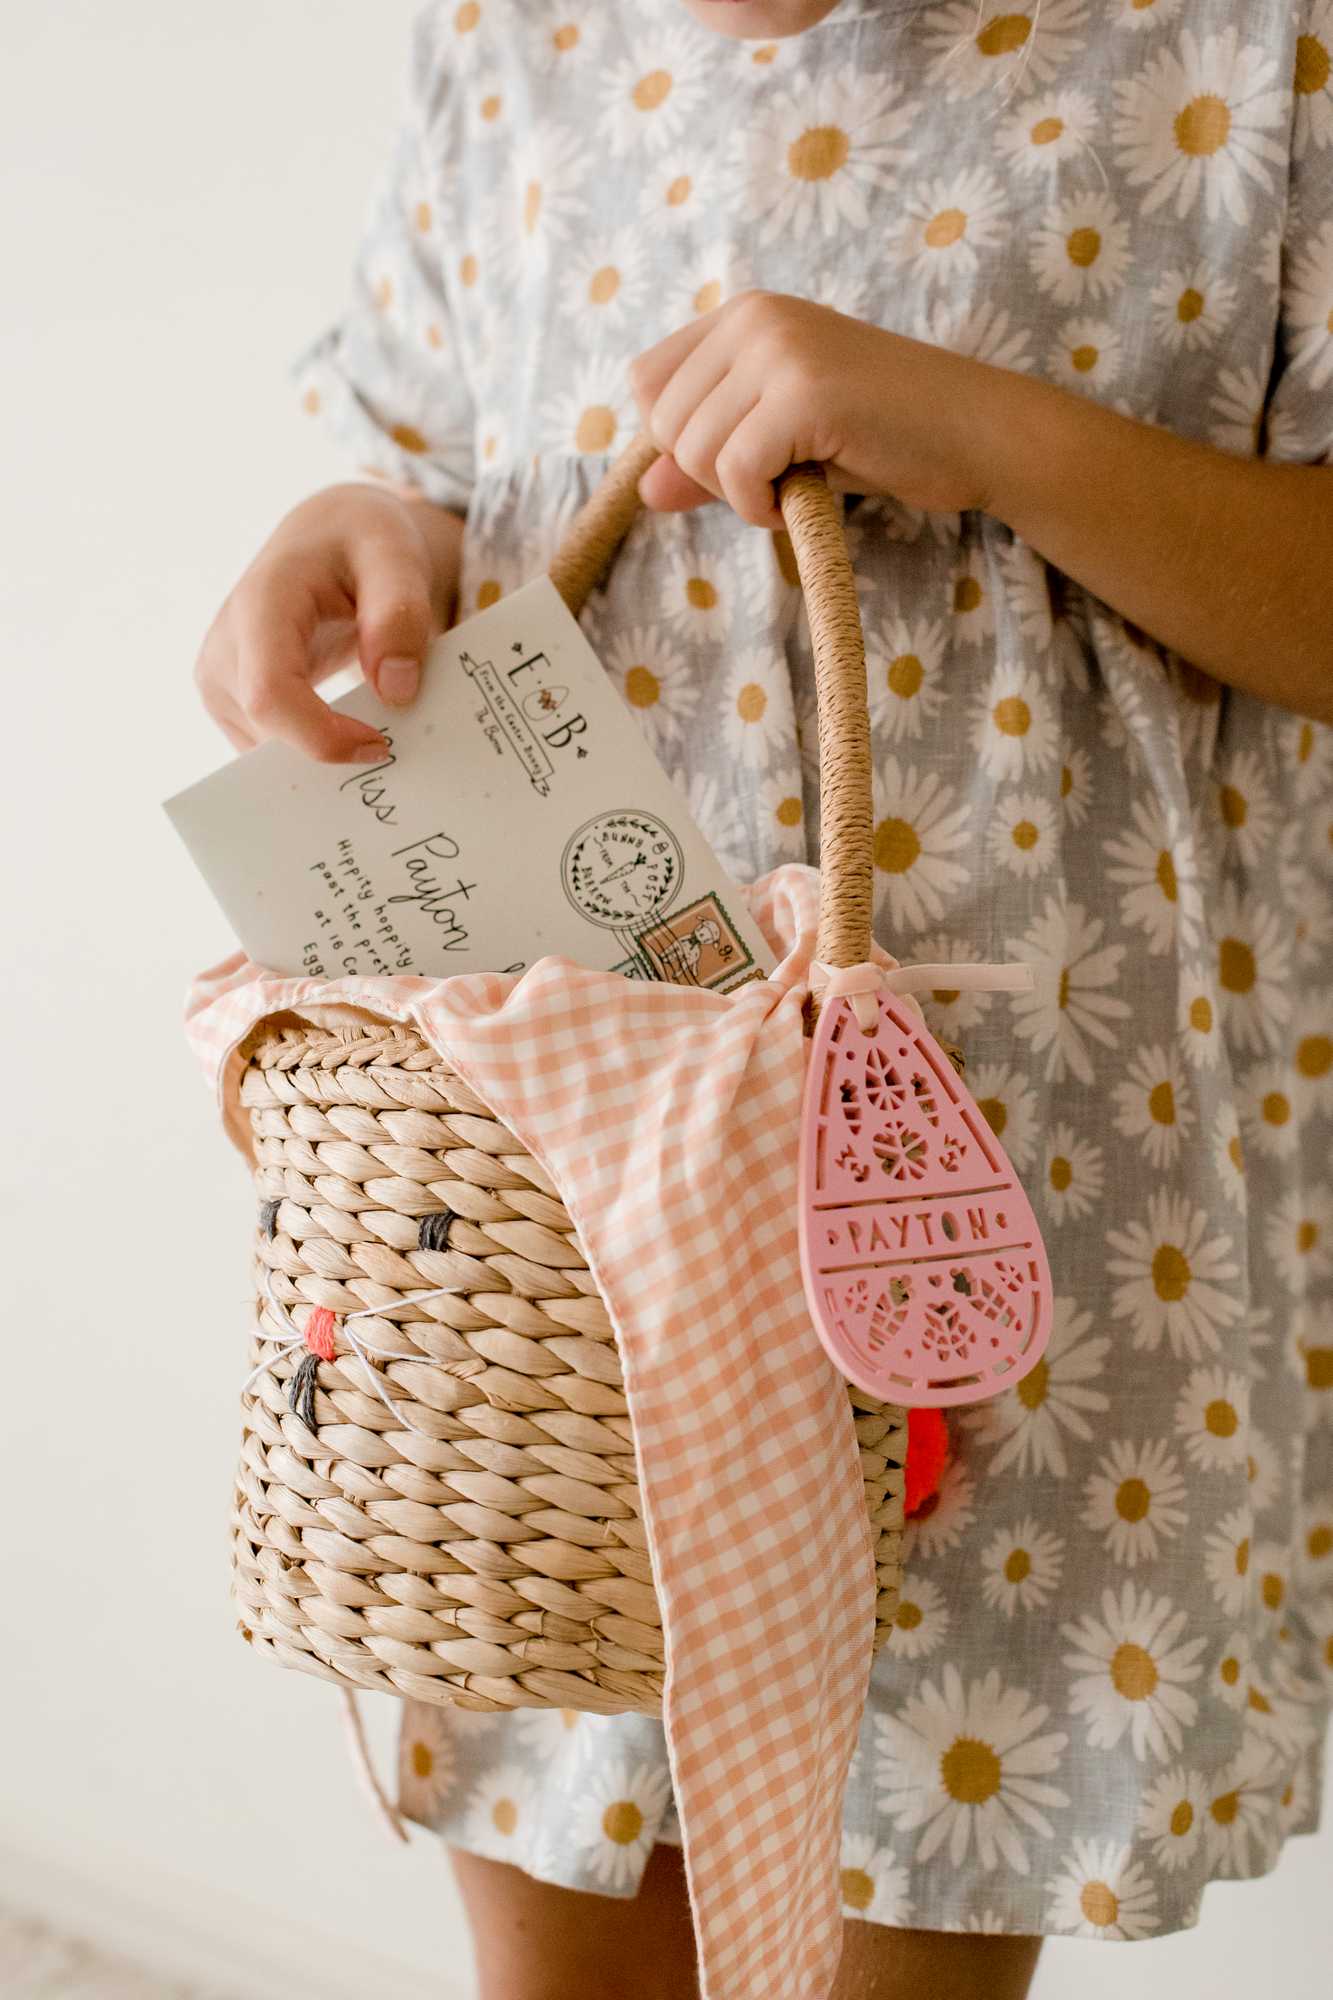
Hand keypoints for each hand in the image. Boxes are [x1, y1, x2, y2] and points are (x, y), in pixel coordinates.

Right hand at [194, 482, 462, 761]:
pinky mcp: (230, 701)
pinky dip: (311, 753)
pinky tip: (348, 734)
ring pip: (266, 752)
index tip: (380, 746)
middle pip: (268, 733)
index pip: (271, 695)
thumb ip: (400, 616)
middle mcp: (224, 647)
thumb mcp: (395, 556)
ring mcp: (219, 679)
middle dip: (330, 753)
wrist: (329, 536)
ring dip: (321, 757)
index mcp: (260, 605)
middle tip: (392, 748)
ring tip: (372, 731)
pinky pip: (267, 749)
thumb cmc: (361, 540)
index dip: (322, 738)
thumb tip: (396, 692)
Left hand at [629, 291, 1006, 528]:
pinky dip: (763, 507)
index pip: (647, 384)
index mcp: (744, 314)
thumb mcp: (781, 441)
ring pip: (693, 452)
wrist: (977, 432)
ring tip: (800, 480)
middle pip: (662, 423)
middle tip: (781, 472)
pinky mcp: (803, 393)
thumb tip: (643, 493)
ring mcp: (778, 349)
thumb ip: (709, 459)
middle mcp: (754, 317)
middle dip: (710, 473)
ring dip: (740, 493)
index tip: (746, 453)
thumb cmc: (884, 435)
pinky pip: (735, 474)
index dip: (682, 440)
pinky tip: (808, 495)